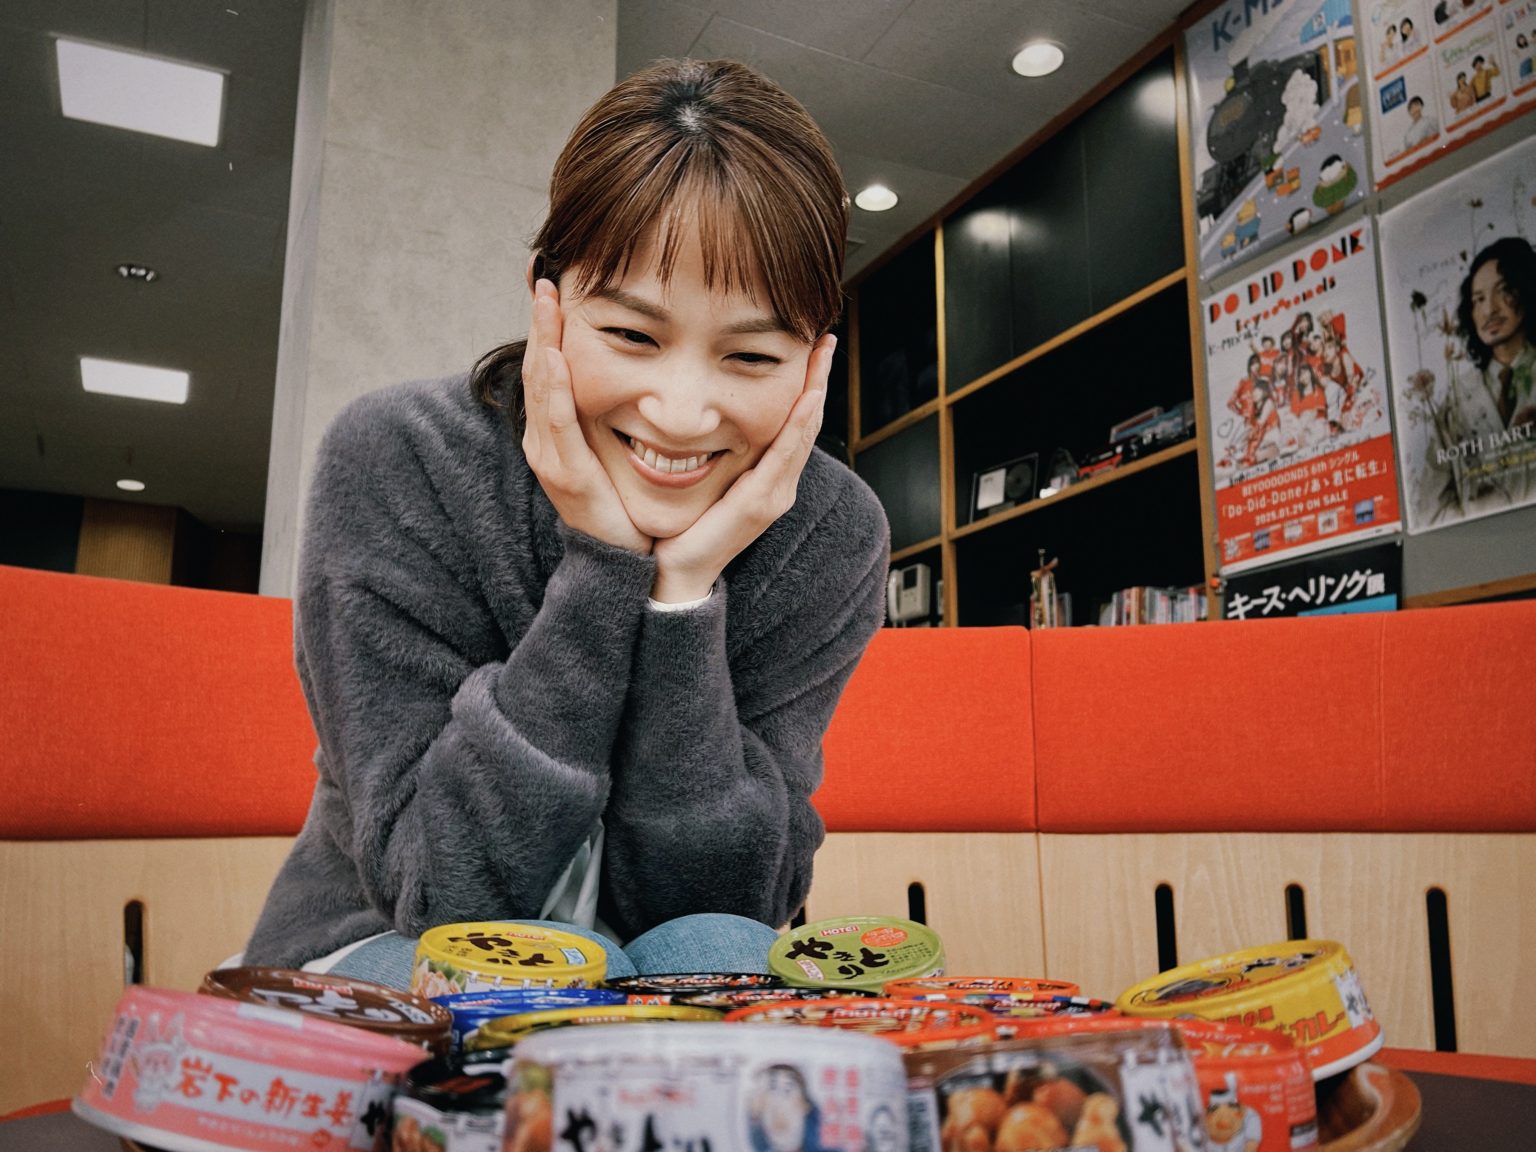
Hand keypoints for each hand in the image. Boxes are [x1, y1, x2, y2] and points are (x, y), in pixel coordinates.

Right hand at [522, 279, 651, 554]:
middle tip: (544, 276)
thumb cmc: (621, 502)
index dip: (547, 326)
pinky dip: (555, 386)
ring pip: (542, 387)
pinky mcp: (567, 474)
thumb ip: (615, 413)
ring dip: (542, 341)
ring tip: (545, 303)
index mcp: (555, 430)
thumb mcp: (614, 447)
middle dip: (540, 322)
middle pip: (537, 367)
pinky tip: (556, 356)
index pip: (547, 366)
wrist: (620, 560)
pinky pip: (558, 422)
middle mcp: (544, 439)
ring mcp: (550, 456)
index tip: (553, 284)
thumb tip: (637, 371)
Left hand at [650, 334, 834, 601]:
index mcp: (769, 476)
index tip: (810, 348)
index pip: (794, 422)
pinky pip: (784, 456)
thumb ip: (715, 452)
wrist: (678, 571)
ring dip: (814, 390)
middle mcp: (780, 483)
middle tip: (826, 339)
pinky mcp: (761, 503)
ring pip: (802, 432)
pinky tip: (806, 397)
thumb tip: (703, 415)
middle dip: (817, 378)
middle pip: (806, 421)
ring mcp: (775, 493)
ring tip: (821, 355)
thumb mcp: (706, 479)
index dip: (805, 385)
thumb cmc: (687, 526)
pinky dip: (797, 424)